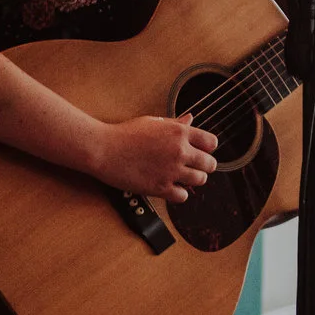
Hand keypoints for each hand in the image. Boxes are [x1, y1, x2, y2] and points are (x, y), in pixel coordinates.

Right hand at [93, 112, 218, 202]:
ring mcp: (171, 170)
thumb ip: (175, 123)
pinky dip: (178, 194)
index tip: (200, 151)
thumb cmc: (125, 134)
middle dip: (203, 166)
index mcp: (179, 132)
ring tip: (181, 177)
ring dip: (193, 180)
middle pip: (210, 164)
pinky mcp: (160, 187)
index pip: (212, 143)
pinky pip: (183, 196)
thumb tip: (190, 119)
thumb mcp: (152, 122)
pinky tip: (170, 187)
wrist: (103, 149)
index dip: (207, 148)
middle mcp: (179, 151)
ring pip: (200, 180)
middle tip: (193, 167)